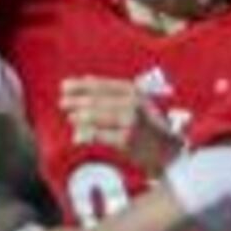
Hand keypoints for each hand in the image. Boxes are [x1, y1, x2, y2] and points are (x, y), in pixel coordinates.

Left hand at [57, 76, 172, 167]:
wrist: (168, 151)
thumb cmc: (148, 126)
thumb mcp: (136, 102)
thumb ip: (112, 91)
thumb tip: (85, 79)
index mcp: (134, 92)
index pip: (102, 84)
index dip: (81, 85)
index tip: (64, 86)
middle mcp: (132, 104)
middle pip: (97, 100)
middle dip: (77, 101)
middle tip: (62, 102)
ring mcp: (129, 122)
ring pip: (96, 116)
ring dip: (80, 117)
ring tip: (70, 117)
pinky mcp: (125, 140)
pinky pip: (99, 135)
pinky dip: (87, 134)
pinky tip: (78, 135)